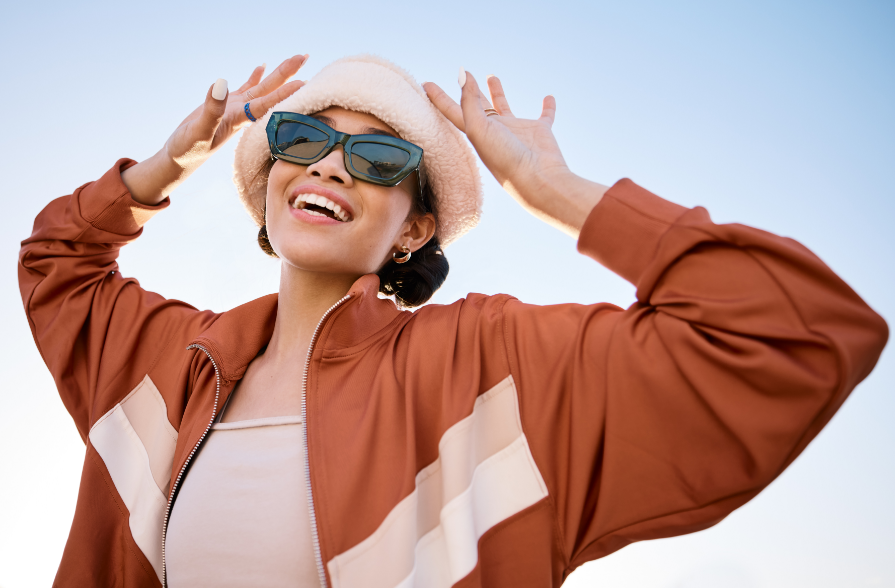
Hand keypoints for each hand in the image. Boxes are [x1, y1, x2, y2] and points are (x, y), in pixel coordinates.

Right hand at [124, 55, 308, 204]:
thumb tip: (221, 84)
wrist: (180, 159)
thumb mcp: (198, 131)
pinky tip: (263, 66)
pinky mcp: (227, 106)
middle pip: (270, 91)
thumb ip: (211, 110)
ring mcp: (236, 108)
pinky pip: (245, 88)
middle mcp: (243, 113)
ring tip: (295, 58)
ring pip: (262, 87)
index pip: (266, 104)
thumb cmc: (188, 150)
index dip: (284, 94)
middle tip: (306, 56)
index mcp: (239, 120)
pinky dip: (254, 77)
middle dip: (288, 75)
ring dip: (278, 74)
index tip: (304, 83)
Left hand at [424, 72, 607, 236]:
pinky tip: (548, 97)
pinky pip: (545, 115)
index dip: (439, 98)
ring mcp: (517, 131)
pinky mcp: (539, 131)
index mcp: (476, 133)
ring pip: (504, 107)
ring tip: (492, 76)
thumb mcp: (479, 128)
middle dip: (469, 91)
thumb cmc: (504, 159)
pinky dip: (548, 107)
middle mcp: (494, 131)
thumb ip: (469, 101)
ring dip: (498, 93)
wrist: (537, 179)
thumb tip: (463, 74)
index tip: (426, 84)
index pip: (453, 111)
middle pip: (478, 106)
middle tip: (464, 75)